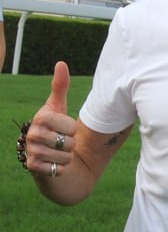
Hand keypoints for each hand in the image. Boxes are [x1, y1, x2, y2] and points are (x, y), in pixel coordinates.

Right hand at [24, 61, 75, 177]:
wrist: (52, 157)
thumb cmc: (57, 130)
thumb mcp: (60, 108)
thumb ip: (60, 87)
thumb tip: (61, 63)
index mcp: (40, 118)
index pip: (69, 125)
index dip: (72, 129)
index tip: (66, 129)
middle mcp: (31, 134)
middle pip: (68, 142)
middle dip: (71, 145)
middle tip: (62, 143)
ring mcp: (30, 151)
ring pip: (65, 156)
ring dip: (67, 157)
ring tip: (58, 153)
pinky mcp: (33, 168)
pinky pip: (58, 169)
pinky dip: (62, 168)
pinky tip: (54, 164)